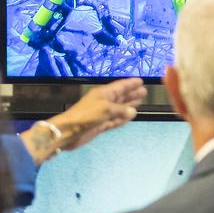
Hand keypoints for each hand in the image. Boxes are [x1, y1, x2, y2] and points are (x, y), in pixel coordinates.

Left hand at [18, 77, 145, 163]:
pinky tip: (130, 117)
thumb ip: (120, 110)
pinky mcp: (100, 125)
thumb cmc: (86, 115)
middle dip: (131, 94)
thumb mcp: (106, 109)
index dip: (130, 84)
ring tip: (140, 102)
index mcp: (103, 93)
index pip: (119, 86)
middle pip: (120, 96)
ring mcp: (102, 114)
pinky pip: (114, 120)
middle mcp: (103, 102)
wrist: (70, 131)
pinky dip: (122, 118)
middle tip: (144, 92)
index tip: (141, 81)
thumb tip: (133, 111)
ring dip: (128, 105)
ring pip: (118, 108)